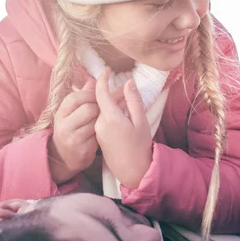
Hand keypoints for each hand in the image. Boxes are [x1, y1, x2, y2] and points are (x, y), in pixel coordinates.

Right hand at [48, 80, 123, 183]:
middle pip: (89, 109)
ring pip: (96, 123)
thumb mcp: (72, 113)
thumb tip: (93, 80)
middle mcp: (65, 126)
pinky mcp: (84, 150)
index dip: (92, 93)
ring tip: (120, 111)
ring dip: (109, 117)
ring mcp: (74, 139)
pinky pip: (100, 137)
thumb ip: (83, 96)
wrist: (64, 157)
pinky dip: (108, 131)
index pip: (76, 97)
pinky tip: (115, 127)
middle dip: (104, 105)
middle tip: (118, 100)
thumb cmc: (72, 129)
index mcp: (61, 113)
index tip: (104, 91)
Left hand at [95, 69, 152, 188]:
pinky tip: (122, 116)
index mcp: (110, 117)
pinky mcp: (99, 136)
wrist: (132, 170)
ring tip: (127, 103)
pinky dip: (110, 113)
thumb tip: (128, 83)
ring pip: (102, 110)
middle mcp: (100, 123)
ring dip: (112, 103)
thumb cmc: (140, 146)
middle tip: (128, 90)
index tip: (107, 69)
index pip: (101, 92)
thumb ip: (134, 101)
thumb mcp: (141, 121)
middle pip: (102, 101)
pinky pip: (102, 119)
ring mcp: (98, 130)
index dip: (103, 78)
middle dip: (113, 92)